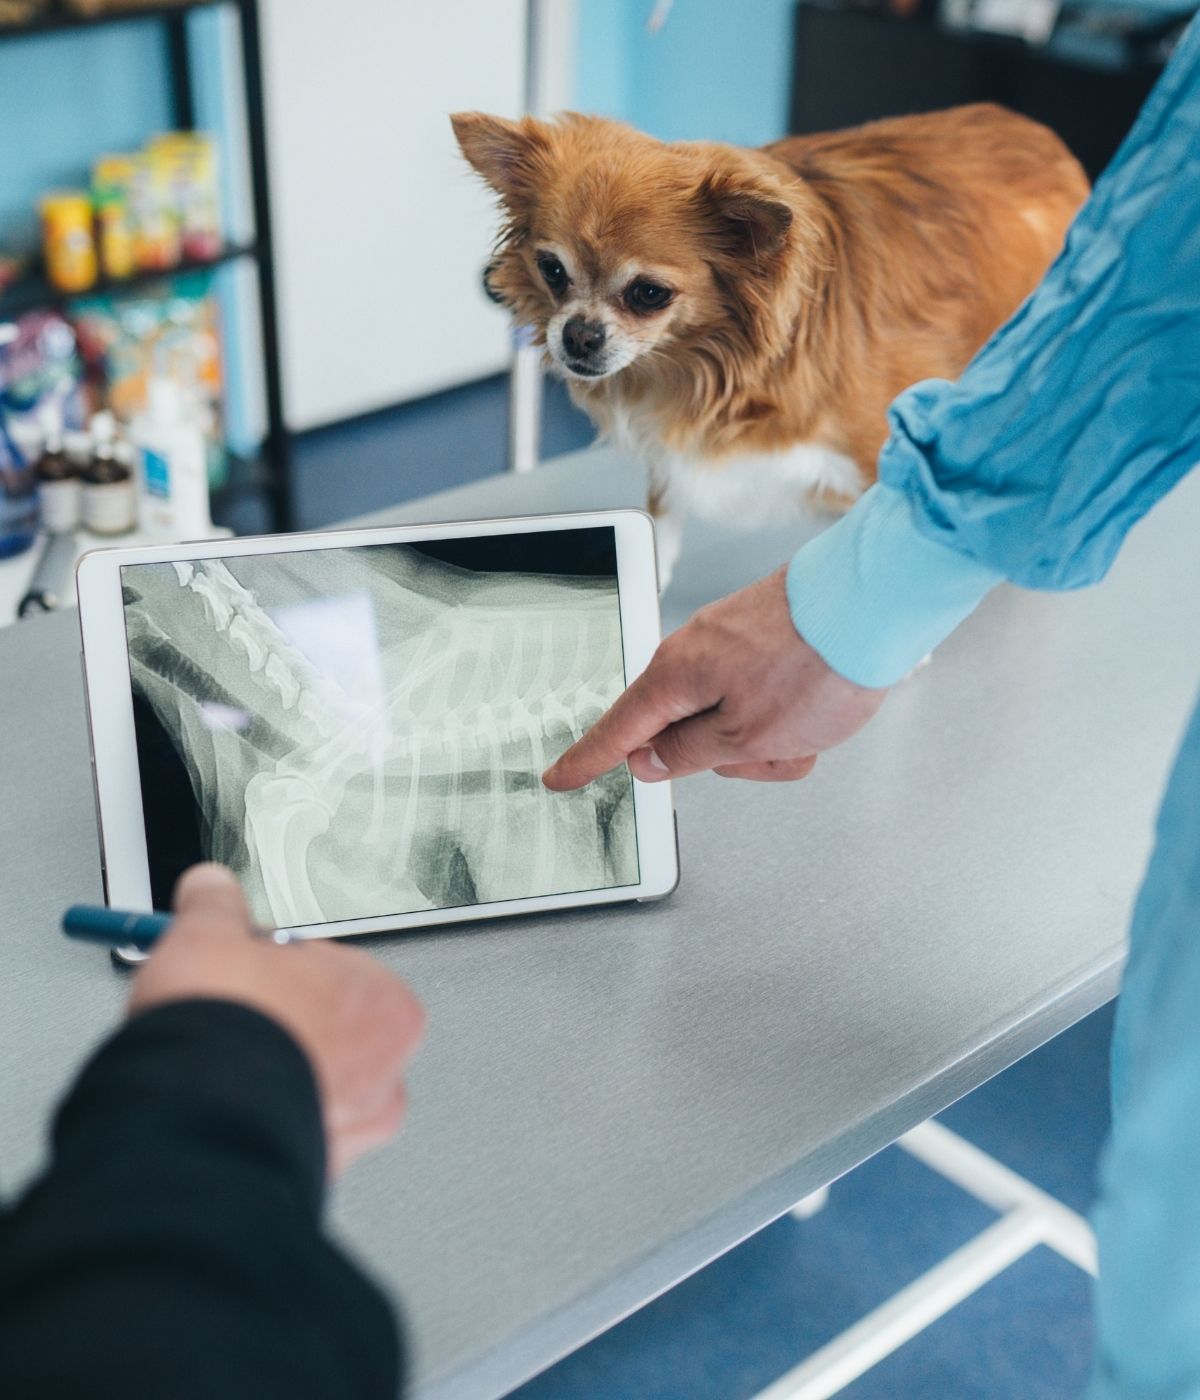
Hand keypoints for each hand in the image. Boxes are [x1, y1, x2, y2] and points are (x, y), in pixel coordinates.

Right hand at [130, 864, 425, 1177]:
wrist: (194, 1117)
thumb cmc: (229, 1029)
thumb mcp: (211, 935)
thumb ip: (216, 907)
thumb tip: (210, 890)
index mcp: (386, 1005)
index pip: (338, 971)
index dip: (282, 968)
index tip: (249, 968)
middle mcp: (384, 1072)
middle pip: (330, 1031)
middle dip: (282, 1022)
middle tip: (232, 1015)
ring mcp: (352, 1130)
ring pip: (314, 1088)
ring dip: (275, 1075)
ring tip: (221, 1064)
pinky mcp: (310, 1170)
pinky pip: (287, 1134)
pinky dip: (260, 1121)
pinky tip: (223, 1106)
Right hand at [543, 566, 887, 787]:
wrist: (876, 599)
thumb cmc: (815, 662)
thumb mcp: (745, 736)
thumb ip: (690, 754)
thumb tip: (650, 761)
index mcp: (676, 676)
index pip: (618, 731)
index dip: (589, 761)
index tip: (561, 778)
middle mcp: (695, 651)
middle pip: (687, 730)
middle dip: (730, 755)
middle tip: (771, 752)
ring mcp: (732, 641)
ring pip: (734, 718)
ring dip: (769, 738)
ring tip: (808, 728)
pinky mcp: (765, 636)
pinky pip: (763, 696)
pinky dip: (789, 713)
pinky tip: (820, 706)